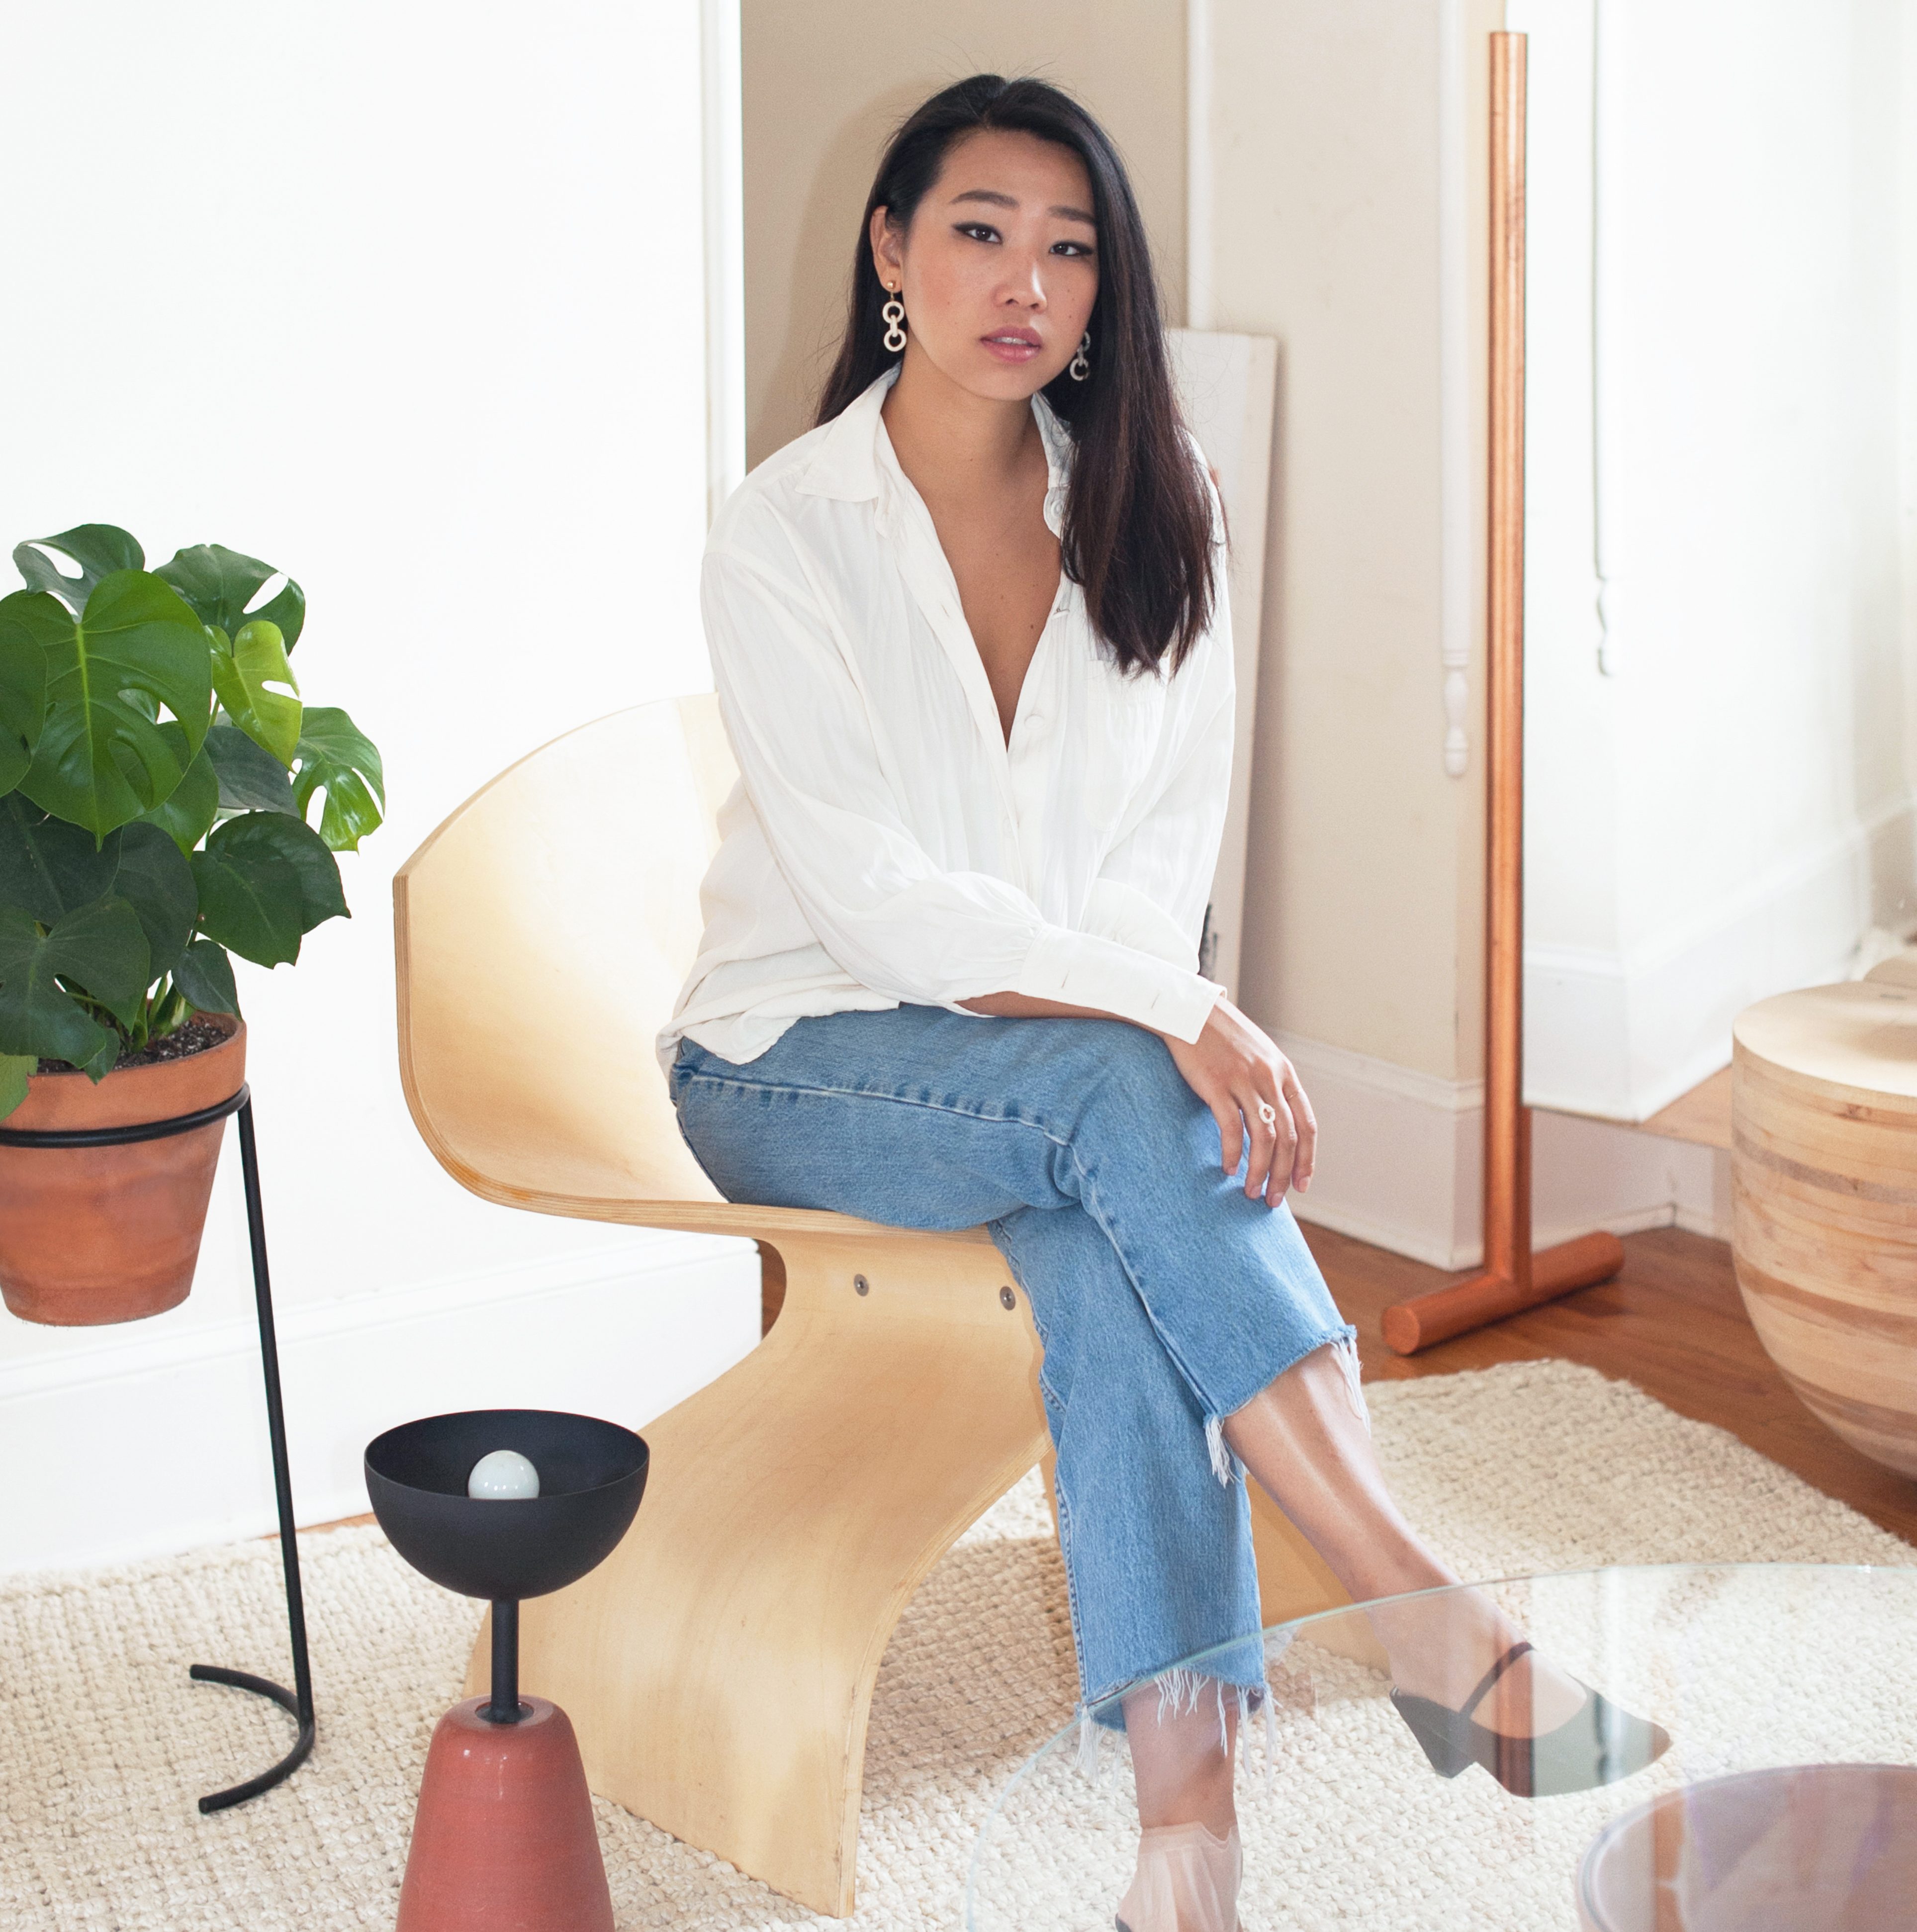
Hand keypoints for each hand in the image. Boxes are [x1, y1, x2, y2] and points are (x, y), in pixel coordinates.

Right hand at [1163, 998, 1316, 1204]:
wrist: (1187, 1009)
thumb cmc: (1220, 1036)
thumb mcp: (1257, 1055)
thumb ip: (1270, 1085)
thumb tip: (1274, 1123)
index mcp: (1283, 1072)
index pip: (1306, 1124)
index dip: (1306, 1158)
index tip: (1301, 1184)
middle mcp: (1269, 1077)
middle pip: (1287, 1136)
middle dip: (1282, 1174)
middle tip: (1274, 1199)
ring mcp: (1243, 1080)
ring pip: (1263, 1136)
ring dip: (1260, 1170)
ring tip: (1251, 1192)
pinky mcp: (1216, 1084)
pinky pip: (1231, 1127)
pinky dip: (1233, 1152)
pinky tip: (1229, 1168)